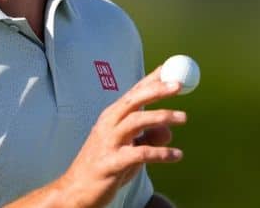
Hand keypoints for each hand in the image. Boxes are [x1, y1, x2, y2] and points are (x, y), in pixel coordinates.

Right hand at [56, 66, 186, 207]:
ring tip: (184, 117)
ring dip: (161, 117)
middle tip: (179, 85)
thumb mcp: (130, 149)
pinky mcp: (111, 163)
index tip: (172, 68)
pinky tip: (176, 155)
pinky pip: (140, 154)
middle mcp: (109, 124)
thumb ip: (149, 137)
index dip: (153, 79)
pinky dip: (160, 153)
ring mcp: (108, 142)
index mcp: (112, 117)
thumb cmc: (105, 167)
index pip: (135, 92)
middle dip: (157, 90)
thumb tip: (169, 130)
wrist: (76, 191)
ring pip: (136, 121)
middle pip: (134, 100)